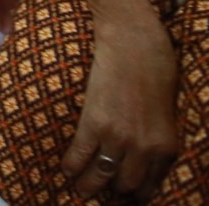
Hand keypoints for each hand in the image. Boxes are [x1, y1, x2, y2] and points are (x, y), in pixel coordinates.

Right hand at [63, 14, 179, 198]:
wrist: (134, 44)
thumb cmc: (154, 71)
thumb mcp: (166, 114)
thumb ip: (155, 139)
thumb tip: (139, 157)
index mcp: (165, 147)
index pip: (150, 185)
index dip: (134, 195)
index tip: (123, 196)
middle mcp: (144, 148)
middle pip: (125, 185)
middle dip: (112, 193)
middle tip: (101, 193)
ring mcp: (118, 137)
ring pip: (101, 176)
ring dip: (89, 187)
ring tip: (82, 190)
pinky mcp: (94, 124)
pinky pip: (79, 156)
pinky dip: (72, 167)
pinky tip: (67, 170)